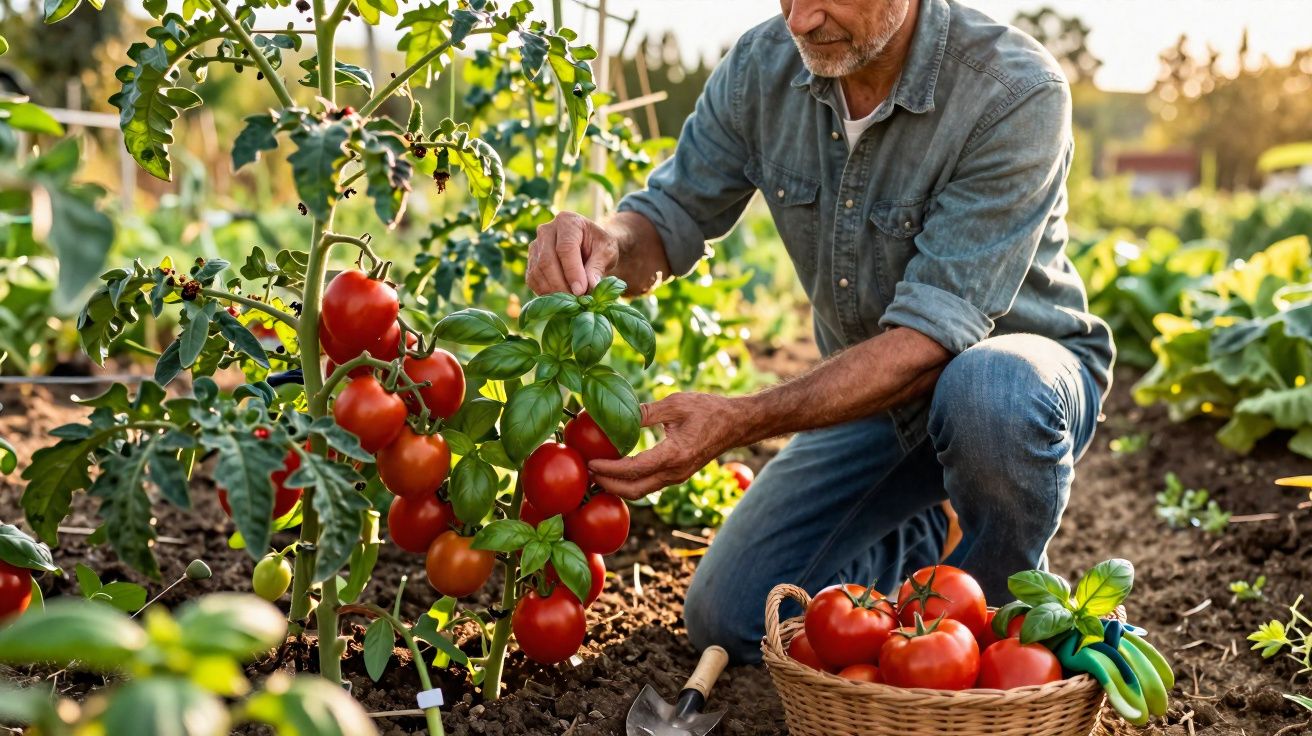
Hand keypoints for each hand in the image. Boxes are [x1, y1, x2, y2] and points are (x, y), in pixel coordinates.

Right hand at [527, 211, 618, 295]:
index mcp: (568, 221)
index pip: (565, 248)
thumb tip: (590, 286)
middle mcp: (546, 230)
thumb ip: (598, 266)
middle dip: (561, 285)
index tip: (581, 291)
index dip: (572, 272)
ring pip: (537, 272)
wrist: (589, 247)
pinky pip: (532, 280)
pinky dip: (545, 293)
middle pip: (547, 261)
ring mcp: (535, 245)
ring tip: (571, 302)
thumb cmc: (599, 247)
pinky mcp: (531, 261)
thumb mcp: (607, 252)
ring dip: (553, 291)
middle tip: (576, 301)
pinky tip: (559, 300)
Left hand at [588, 392, 750, 499]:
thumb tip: (619, 414)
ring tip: (597, 475)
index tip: (591, 463)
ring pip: (642, 491)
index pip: (634, 469)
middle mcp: (675, 472)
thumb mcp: (676, 404)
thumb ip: (646, 413)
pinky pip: (649, 486)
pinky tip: (617, 472)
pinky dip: (630, 483)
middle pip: (634, 490)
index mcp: (674, 454)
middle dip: (608, 485)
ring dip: (617, 487)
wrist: (736, 424)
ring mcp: (677, 477)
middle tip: (587, 473)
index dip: (609, 470)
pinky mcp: (678, 475)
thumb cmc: (709, 410)